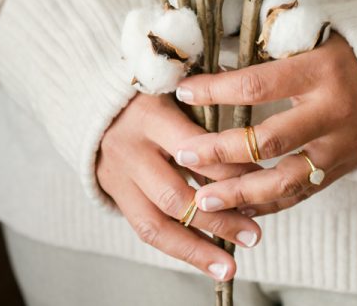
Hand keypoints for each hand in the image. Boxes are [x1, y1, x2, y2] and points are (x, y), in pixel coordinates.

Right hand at [96, 92, 261, 281]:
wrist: (94, 101)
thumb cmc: (150, 91)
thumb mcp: (175, 90)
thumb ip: (206, 113)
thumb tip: (254, 144)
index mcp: (149, 116)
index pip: (193, 150)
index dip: (227, 170)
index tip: (262, 181)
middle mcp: (130, 150)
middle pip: (175, 196)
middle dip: (217, 220)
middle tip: (254, 235)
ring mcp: (118, 176)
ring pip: (156, 223)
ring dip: (196, 249)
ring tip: (230, 266)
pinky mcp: (114, 195)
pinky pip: (146, 230)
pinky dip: (178, 248)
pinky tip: (206, 261)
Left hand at [173, 33, 356, 216]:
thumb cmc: (337, 53)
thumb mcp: (306, 40)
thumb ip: (264, 52)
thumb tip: (207, 63)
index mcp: (319, 71)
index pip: (257, 85)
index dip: (216, 91)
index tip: (183, 91)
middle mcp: (331, 113)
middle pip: (269, 141)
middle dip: (222, 151)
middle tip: (185, 154)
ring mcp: (338, 148)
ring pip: (285, 181)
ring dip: (241, 193)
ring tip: (203, 200)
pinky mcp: (341, 171)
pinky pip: (299, 195)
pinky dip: (266, 205)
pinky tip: (236, 207)